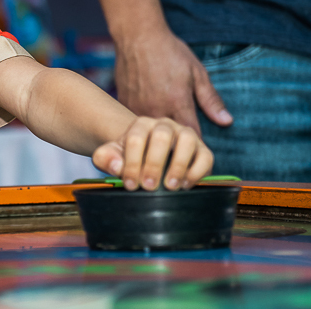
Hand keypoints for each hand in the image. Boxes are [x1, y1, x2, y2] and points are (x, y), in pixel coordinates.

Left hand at [92, 116, 212, 190]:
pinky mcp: (202, 150)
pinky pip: (206, 156)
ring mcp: (186, 135)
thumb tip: (116, 166)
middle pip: (161, 137)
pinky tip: (185, 185)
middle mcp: (165, 125)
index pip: (136, 138)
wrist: (148, 160)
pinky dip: (197, 171)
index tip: (130, 184)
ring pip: (187, 140)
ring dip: (178, 165)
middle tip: (148, 186)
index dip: (132, 162)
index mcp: (142, 124)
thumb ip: (105, 158)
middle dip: (154, 164)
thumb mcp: (112, 157)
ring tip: (169, 186)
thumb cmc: (129, 159)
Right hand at [114, 26, 231, 134]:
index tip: (200, 146)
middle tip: (183, 142)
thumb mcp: (197, 72)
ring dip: (158, 135)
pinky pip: (135, 122)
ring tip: (165, 135)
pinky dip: (144, 124)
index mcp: (178, 102)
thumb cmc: (170, 51)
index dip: (198, 144)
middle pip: (169, 140)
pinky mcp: (124, 103)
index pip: (192, 136)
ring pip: (150, 133)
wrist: (138, 36)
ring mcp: (137, 106)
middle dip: (178, 143)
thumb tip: (227, 122)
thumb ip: (211, 99)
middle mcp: (156, 108)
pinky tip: (149, 119)